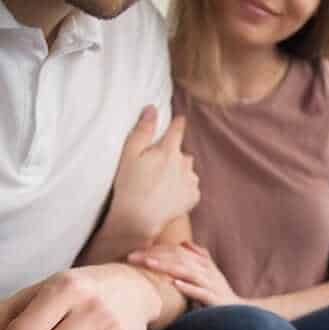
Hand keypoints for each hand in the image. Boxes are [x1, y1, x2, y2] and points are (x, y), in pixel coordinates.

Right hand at [90, 107, 200, 261]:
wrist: (139, 218)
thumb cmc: (130, 184)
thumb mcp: (130, 153)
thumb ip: (143, 130)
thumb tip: (152, 109)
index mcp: (168, 151)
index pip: (177, 131)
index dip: (178, 123)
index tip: (180, 119)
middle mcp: (185, 164)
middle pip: (182, 153)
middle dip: (173, 156)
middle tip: (158, 166)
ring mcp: (191, 182)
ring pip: (188, 171)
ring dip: (180, 172)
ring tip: (163, 183)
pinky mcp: (194, 197)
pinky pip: (191, 187)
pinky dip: (183, 188)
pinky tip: (169, 194)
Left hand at [129, 242, 242, 307]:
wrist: (240, 311)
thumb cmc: (219, 293)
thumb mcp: (210, 273)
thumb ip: (199, 256)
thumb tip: (184, 242)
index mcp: (203, 264)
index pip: (177, 251)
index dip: (156, 249)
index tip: (134, 253)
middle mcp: (207, 271)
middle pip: (179, 258)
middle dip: (155, 256)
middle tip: (132, 257)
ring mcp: (212, 285)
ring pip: (188, 272)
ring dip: (168, 267)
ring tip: (149, 264)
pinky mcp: (216, 300)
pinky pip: (202, 293)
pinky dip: (189, 288)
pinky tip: (175, 284)